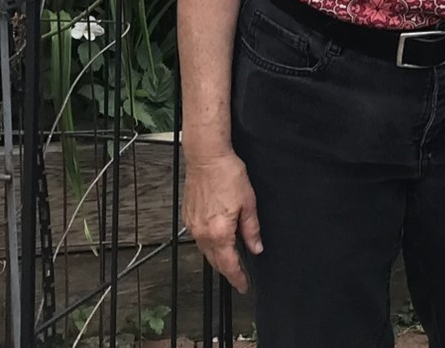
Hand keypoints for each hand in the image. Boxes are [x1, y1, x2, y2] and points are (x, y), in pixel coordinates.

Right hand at [182, 150, 262, 293]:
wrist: (207, 158)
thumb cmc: (228, 175)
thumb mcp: (249, 203)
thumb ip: (251, 229)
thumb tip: (256, 247)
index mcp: (219, 232)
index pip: (228, 264)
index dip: (237, 278)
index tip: (244, 286)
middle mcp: (202, 233)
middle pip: (215, 261)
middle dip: (228, 271)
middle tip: (240, 277)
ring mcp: (193, 226)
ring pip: (206, 251)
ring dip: (218, 258)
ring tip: (231, 261)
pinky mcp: (189, 217)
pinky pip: (199, 239)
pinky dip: (209, 244)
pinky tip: (218, 241)